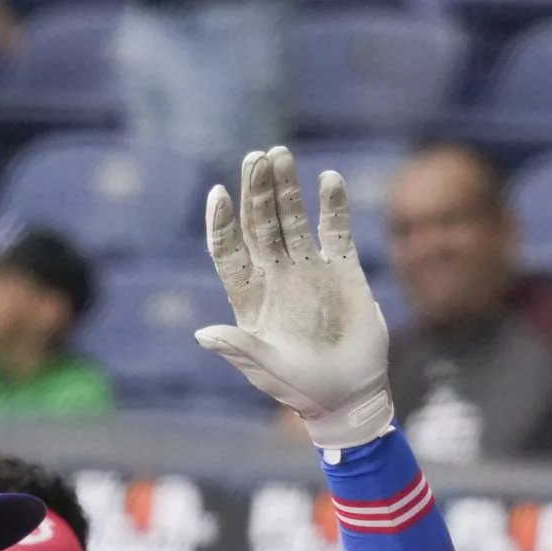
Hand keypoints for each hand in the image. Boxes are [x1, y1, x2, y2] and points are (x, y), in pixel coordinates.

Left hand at [194, 147, 393, 450]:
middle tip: (256, 158)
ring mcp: (309, 269)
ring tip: (280, 154)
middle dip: (256, 192)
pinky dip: (333, 205)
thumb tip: (202, 336)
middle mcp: (277, 276)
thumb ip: (239, 349)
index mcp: (250, 297)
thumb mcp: (267, 371)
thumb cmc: (302, 389)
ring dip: (287, 188)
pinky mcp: (343, 270)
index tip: (218, 194)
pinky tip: (329, 180)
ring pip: (293, 218)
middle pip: (260, 224)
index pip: (229, 251)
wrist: (349, 395)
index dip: (221, 224)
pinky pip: (336, 230)